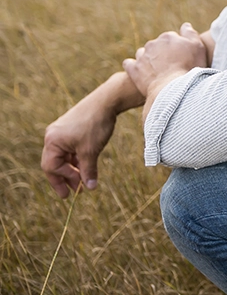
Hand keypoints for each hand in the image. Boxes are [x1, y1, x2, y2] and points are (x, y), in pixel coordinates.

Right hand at [42, 72, 143, 197]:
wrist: (106, 101)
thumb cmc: (96, 125)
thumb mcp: (91, 151)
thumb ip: (88, 171)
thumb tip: (89, 188)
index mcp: (52, 141)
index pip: (51, 167)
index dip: (64, 180)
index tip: (76, 190)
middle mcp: (53, 136)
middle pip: (54, 163)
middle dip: (65, 178)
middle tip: (74, 193)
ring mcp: (61, 132)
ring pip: (63, 157)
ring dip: (73, 169)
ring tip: (83, 182)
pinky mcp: (70, 129)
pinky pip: (70, 149)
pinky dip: (77, 159)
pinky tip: (86, 167)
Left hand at [123, 23, 207, 104]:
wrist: (174, 89)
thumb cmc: (190, 68)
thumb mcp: (198, 47)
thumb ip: (191, 34)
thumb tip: (185, 25)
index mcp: (168, 37)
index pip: (172, 38)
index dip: (178, 48)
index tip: (183, 58)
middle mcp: (153, 43)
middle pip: (158, 45)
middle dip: (164, 53)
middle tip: (173, 66)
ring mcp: (142, 56)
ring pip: (144, 53)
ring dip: (149, 59)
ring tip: (158, 71)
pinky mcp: (134, 70)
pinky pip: (129, 64)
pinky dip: (134, 66)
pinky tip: (141, 72)